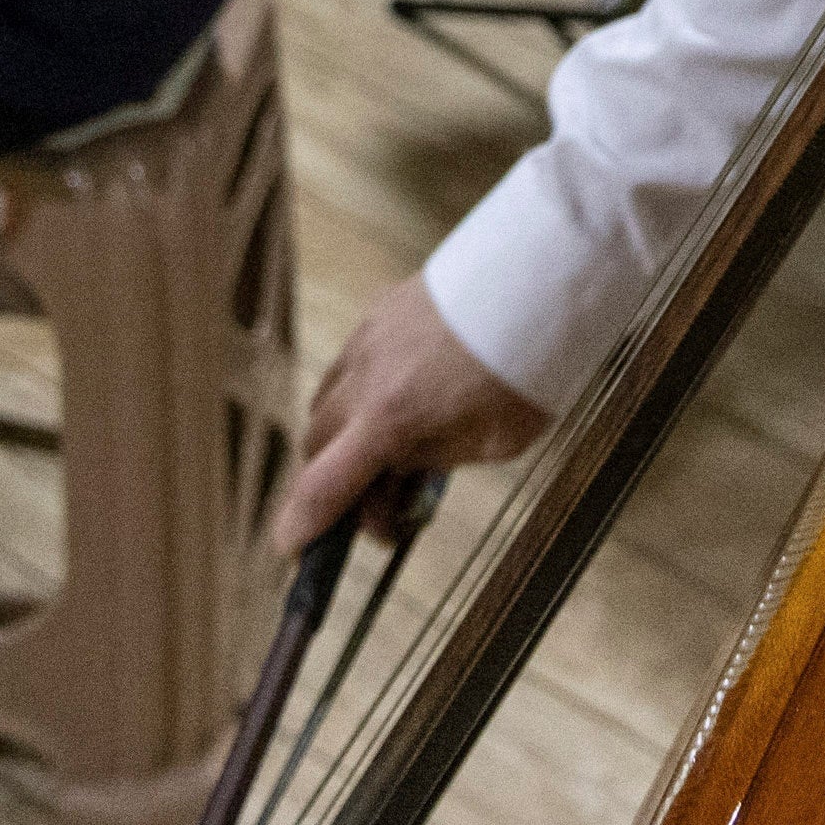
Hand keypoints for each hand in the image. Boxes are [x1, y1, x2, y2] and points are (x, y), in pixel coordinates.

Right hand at [279, 278, 549, 551]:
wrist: (536, 278)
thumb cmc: (525, 366)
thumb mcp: (495, 441)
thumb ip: (438, 458)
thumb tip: (405, 466)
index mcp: (390, 418)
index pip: (324, 485)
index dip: (302, 522)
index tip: (288, 547)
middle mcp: (364, 378)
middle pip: (317, 444)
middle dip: (336, 480)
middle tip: (385, 501)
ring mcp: (367, 338)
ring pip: (328, 400)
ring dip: (344, 434)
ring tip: (396, 447)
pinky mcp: (380, 311)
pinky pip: (350, 363)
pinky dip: (360, 392)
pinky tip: (403, 395)